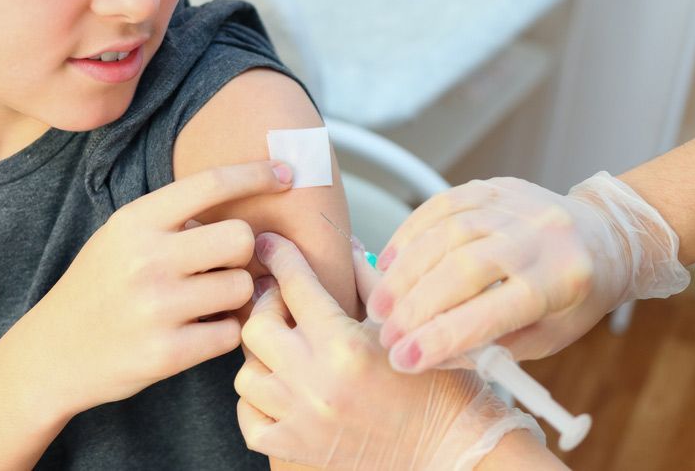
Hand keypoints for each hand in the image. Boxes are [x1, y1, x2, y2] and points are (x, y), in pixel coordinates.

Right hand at [26, 161, 293, 414]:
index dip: (256, 174)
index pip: (211, 183)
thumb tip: (245, 199)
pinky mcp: (166, 354)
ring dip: (235, 296)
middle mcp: (146, 259)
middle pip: (241, 238)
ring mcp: (156, 308)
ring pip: (242, 288)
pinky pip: (231, 333)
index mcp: (136, 221)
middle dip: (242, 253)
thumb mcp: (122, 237)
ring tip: (206, 302)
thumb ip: (174, 219)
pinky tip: (199, 331)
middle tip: (222, 266)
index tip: (286, 172)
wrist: (50, 354)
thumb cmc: (100, 288)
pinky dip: (224, 333)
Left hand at [235, 233, 542, 469]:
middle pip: (256, 328)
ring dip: (262, 356)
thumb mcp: (404, 326)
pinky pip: (249, 420)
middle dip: (268, 306)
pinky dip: (257, 401)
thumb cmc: (438, 384)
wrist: (448, 450)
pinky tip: (280, 386)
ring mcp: (301, 421)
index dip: (280, 257)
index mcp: (345, 347)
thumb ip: (370, 282)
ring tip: (286, 347)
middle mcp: (315, 384)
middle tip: (286, 301)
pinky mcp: (296, 451)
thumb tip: (346, 245)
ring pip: (245, 374)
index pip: (296, 286)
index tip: (269, 244)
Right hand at [367, 173, 690, 371]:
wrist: (604, 237)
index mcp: (561, 280)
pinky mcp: (496, 186)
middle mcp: (541, 235)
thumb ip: (490, 348)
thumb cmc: (574, 298)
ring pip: (447, 231)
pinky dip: (411, 232)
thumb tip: (426, 355)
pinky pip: (443, 203)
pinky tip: (391, 261)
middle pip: (465, 267)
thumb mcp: (546, 338)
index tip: (404, 358)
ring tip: (381, 302)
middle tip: (385, 332)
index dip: (444, 335)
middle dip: (416, 304)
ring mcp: (517, 204)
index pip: (494, 311)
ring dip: (406, 270)